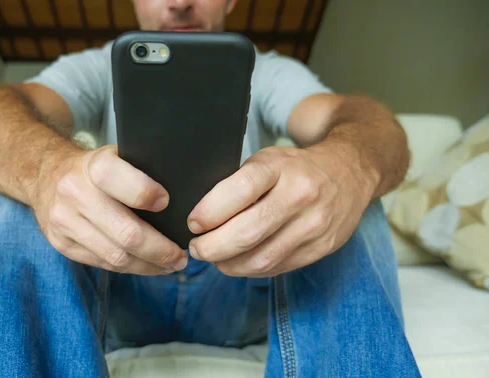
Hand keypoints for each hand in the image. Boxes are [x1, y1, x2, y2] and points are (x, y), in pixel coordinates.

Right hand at [31, 145, 187, 274]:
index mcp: (94, 166)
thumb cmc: (96, 168)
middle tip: (181, 256)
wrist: (46, 175)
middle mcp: (75, 193)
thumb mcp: (116, 155)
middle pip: (127, 233)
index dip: (147, 195)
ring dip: (149, 266)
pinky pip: (103, 264)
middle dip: (161, 250)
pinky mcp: (61, 243)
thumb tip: (186, 195)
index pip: (121, 182)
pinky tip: (147, 266)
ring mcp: (65, 221)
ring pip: (116, 256)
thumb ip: (143, 171)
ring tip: (170, 265)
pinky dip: (130, 268)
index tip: (168, 204)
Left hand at [187, 145, 375, 276]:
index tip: (193, 222)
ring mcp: (314, 225)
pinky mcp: (322, 248)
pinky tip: (239, 262)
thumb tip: (200, 217)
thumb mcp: (267, 159)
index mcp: (280, 167)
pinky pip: (277, 268)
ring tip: (214, 258)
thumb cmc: (296, 166)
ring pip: (261, 259)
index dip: (209, 212)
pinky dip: (250, 269)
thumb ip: (238, 184)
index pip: (239, 191)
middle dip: (212, 248)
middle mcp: (300, 195)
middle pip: (247, 233)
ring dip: (228, 264)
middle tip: (196, 247)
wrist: (351, 171)